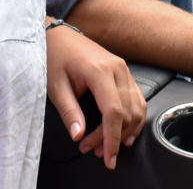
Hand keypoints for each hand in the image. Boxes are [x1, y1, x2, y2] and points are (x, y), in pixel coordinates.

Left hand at [46, 20, 146, 169]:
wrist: (58, 35)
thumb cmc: (55, 56)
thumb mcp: (55, 86)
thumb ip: (69, 112)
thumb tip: (78, 135)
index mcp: (99, 70)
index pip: (114, 112)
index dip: (112, 139)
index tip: (108, 159)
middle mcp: (116, 68)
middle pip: (127, 113)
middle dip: (113, 138)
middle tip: (94, 150)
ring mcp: (122, 68)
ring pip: (137, 108)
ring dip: (126, 131)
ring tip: (107, 145)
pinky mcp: (123, 71)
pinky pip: (137, 99)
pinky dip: (134, 119)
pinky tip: (125, 133)